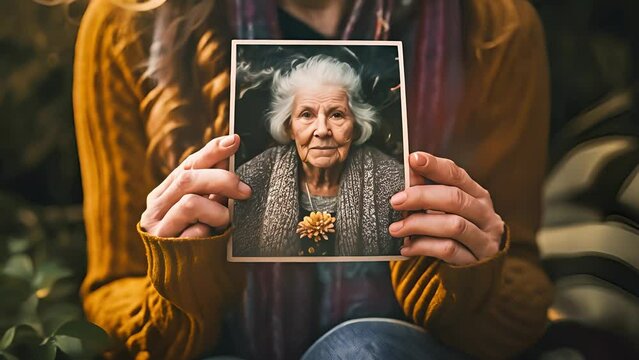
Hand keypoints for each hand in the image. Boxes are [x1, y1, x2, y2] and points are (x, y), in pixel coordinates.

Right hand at [140, 134, 251, 237]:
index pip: (189, 164)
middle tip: (246, 191)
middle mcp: (156, 206)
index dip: (212, 150)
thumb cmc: (200, 243)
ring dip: (217, 210)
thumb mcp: (206, 211)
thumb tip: (230, 158)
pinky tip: (209, 238)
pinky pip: (193, 232)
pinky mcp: (165, 247)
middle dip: (222, 179)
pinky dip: (207, 232)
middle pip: (188, 178)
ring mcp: (158, 227)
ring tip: (225, 222)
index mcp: (166, 192)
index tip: (234, 140)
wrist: (185, 285)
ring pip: (190, 202)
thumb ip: (211, 189)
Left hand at [389, 152, 504, 264]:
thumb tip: (407, 173)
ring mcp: (484, 238)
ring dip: (420, 224)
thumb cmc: (455, 230)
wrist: (477, 270)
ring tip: (395, 228)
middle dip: (422, 196)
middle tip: (395, 201)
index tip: (412, 159)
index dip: (435, 165)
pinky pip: (449, 250)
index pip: (456, 175)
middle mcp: (485, 214)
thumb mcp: (446, 210)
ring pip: (453, 225)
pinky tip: (406, 248)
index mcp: (477, 194)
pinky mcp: (476, 261)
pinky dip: (424, 247)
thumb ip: (429, 192)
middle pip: (455, 199)